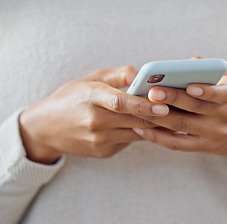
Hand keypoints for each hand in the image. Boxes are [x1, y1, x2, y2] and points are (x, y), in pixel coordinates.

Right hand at [19, 66, 168, 163]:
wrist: (45, 129)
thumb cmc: (70, 98)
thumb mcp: (90, 79)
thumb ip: (118, 75)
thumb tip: (143, 74)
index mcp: (90, 98)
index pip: (120, 102)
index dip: (144, 104)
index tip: (165, 104)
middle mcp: (94, 121)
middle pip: (134, 119)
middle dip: (159, 115)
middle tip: (181, 109)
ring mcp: (98, 140)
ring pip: (136, 132)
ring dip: (154, 125)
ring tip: (171, 115)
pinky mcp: (103, 152)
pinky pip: (128, 140)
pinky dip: (140, 132)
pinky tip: (150, 124)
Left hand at [133, 72, 226, 169]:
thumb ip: (211, 71)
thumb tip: (188, 62)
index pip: (220, 93)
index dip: (205, 90)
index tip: (189, 85)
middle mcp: (224, 116)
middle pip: (195, 108)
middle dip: (171, 99)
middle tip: (152, 91)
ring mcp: (213, 134)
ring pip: (182, 126)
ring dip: (158, 117)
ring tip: (139, 107)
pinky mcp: (202, 147)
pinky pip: (178, 144)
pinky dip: (158, 137)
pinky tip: (141, 128)